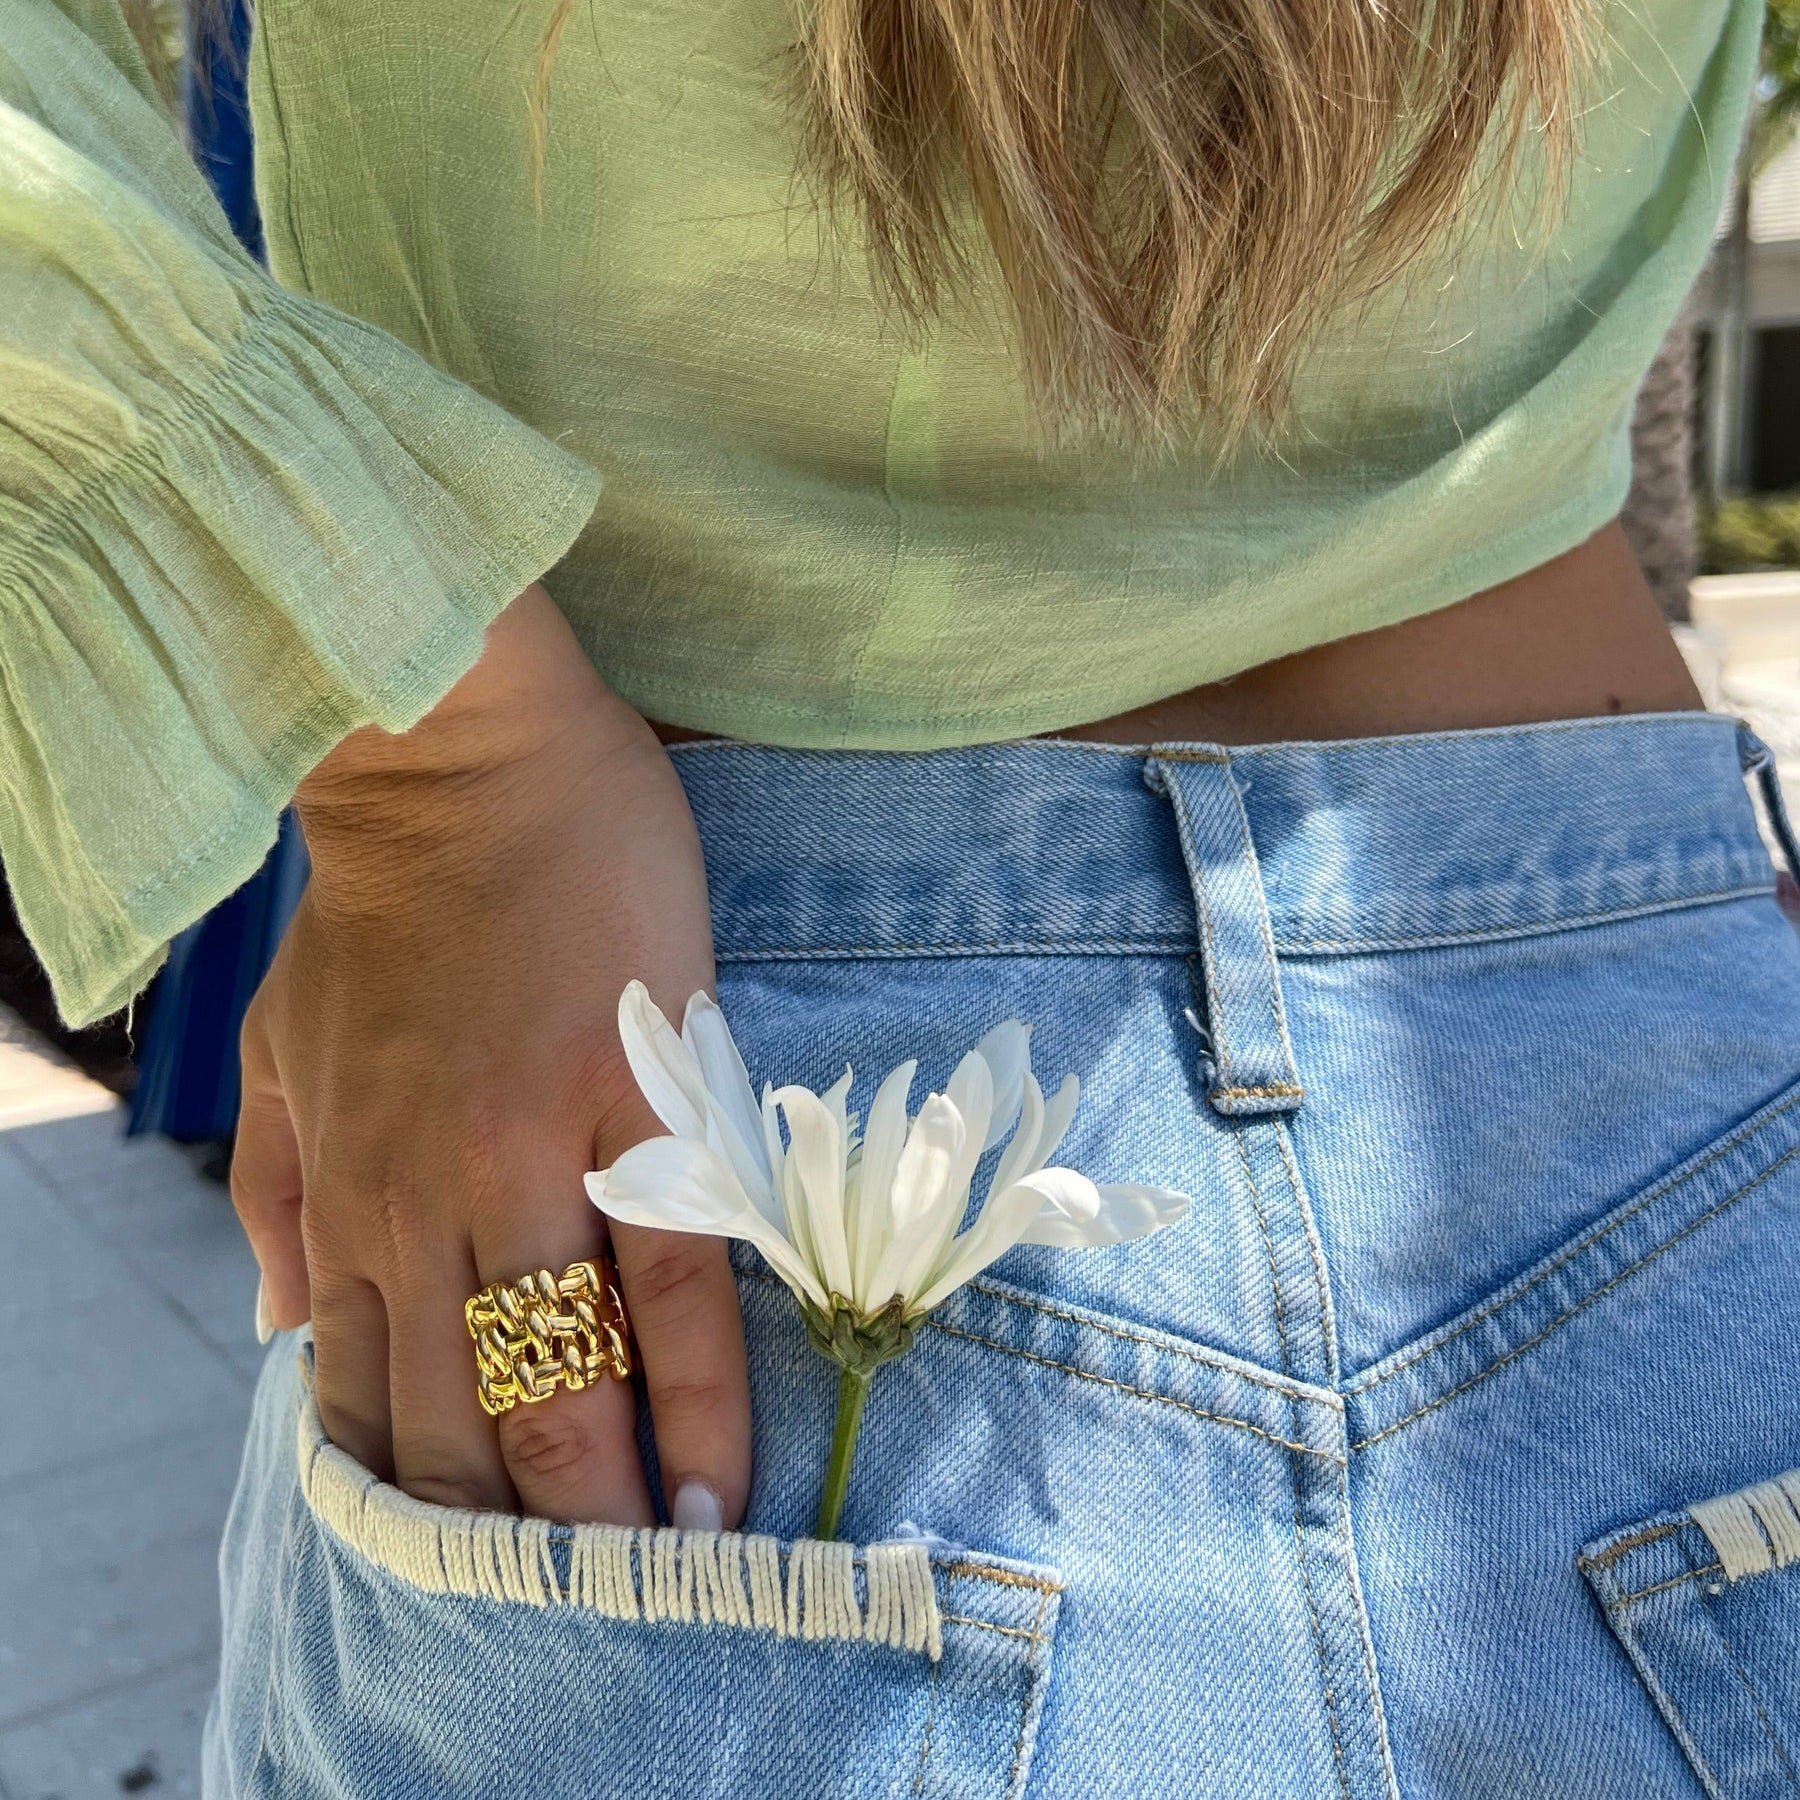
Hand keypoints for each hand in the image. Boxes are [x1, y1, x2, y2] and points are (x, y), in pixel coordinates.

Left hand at [230, 584, 750, 1528]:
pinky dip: (699, 1396)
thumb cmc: (384, 905)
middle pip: (463, 1418)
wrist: (466, 762)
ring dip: (604, 1501)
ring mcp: (536, 1157)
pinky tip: (724, 1476)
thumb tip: (284, 1336)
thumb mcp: (278, 1049)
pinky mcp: (640, 1108)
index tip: (473, 1579)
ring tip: (659, 1582)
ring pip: (562, 1377)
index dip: (419, 1502)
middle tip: (577, 1617)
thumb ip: (277, 1196)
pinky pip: (676, 1282)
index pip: (371, 1395)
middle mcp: (429, 1199)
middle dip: (514, 1537)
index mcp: (350, 1188)